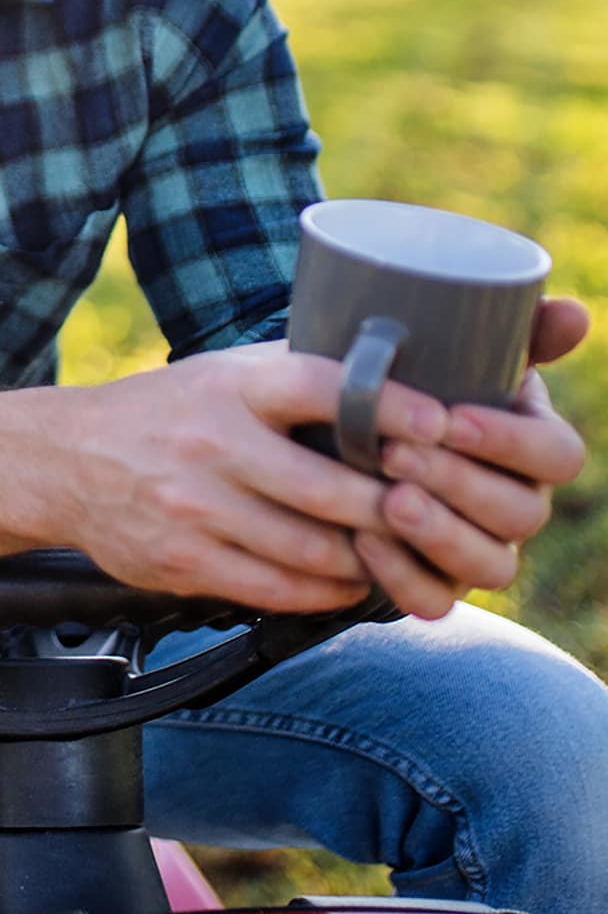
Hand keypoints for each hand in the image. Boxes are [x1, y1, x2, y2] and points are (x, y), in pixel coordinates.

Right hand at [61, 341, 450, 612]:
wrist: (63, 460)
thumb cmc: (163, 413)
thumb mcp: (217, 373)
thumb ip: (291, 374)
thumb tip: (389, 371)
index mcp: (227, 387)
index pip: (322, 388)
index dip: (390, 408)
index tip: (441, 426)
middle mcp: (210, 445)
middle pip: (331, 491)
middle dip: (395, 508)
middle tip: (431, 512)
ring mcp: (195, 509)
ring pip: (313, 551)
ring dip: (367, 557)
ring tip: (395, 551)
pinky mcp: (183, 562)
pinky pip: (279, 591)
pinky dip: (327, 590)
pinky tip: (346, 578)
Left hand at [354, 296, 589, 620]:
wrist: (341, 421)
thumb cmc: (409, 378)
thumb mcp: (452, 345)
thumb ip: (513, 326)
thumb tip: (572, 312)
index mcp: (532, 444)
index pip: (556, 455)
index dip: (511, 442)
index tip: (453, 419)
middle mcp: (517, 503)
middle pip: (519, 513)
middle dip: (458, 483)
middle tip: (395, 453)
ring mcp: (480, 549)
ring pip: (489, 565)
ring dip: (439, 533)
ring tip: (387, 500)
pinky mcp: (434, 582)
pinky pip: (433, 601)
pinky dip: (401, 577)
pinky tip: (363, 542)